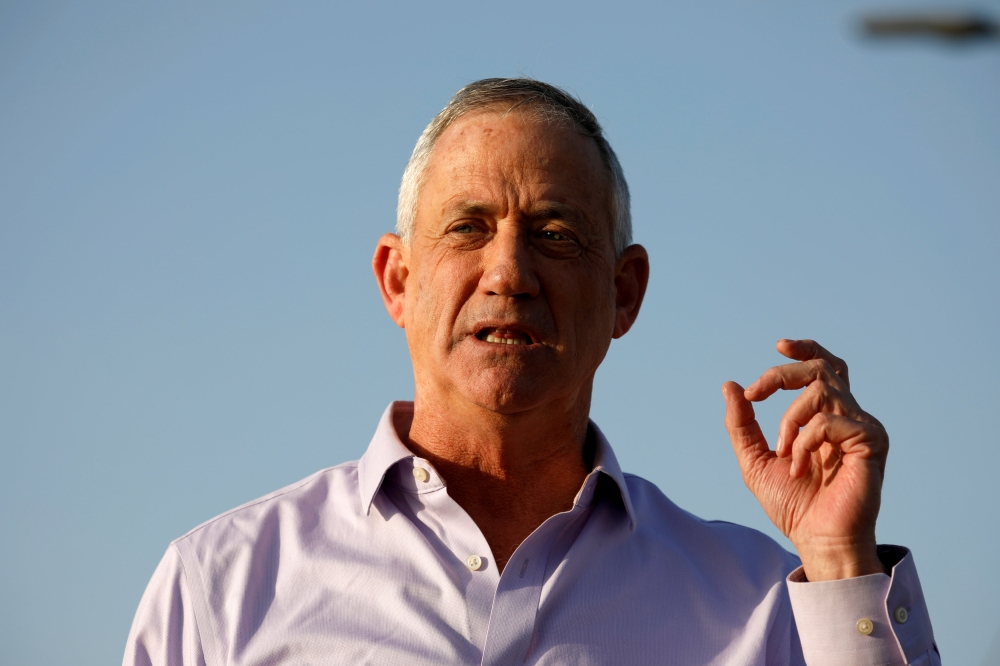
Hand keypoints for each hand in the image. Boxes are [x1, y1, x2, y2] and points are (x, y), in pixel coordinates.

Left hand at [722, 339, 888, 580]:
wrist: (816, 540)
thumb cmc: (793, 505)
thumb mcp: (754, 459)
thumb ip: (742, 424)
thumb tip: (730, 386)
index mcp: (827, 418)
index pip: (825, 368)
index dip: (805, 350)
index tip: (779, 346)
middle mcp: (849, 417)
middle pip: (821, 367)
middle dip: (782, 375)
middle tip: (755, 395)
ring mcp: (863, 428)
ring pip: (822, 389)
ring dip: (789, 419)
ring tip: (783, 452)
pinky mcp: (872, 442)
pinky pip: (829, 421)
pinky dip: (804, 441)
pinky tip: (799, 466)